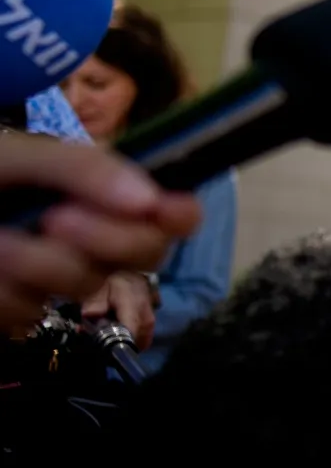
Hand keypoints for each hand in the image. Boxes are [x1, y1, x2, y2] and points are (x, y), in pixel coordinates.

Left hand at [0, 136, 199, 337]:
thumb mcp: (15, 155)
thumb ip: (82, 169)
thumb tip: (151, 199)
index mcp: (99, 191)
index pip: (172, 210)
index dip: (177, 214)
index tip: (158, 212)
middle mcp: (89, 234)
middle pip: (144, 254)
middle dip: (104, 239)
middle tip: (56, 219)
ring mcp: (52, 276)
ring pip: (80, 287)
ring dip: (34, 264)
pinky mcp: (14, 310)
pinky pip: (26, 313)